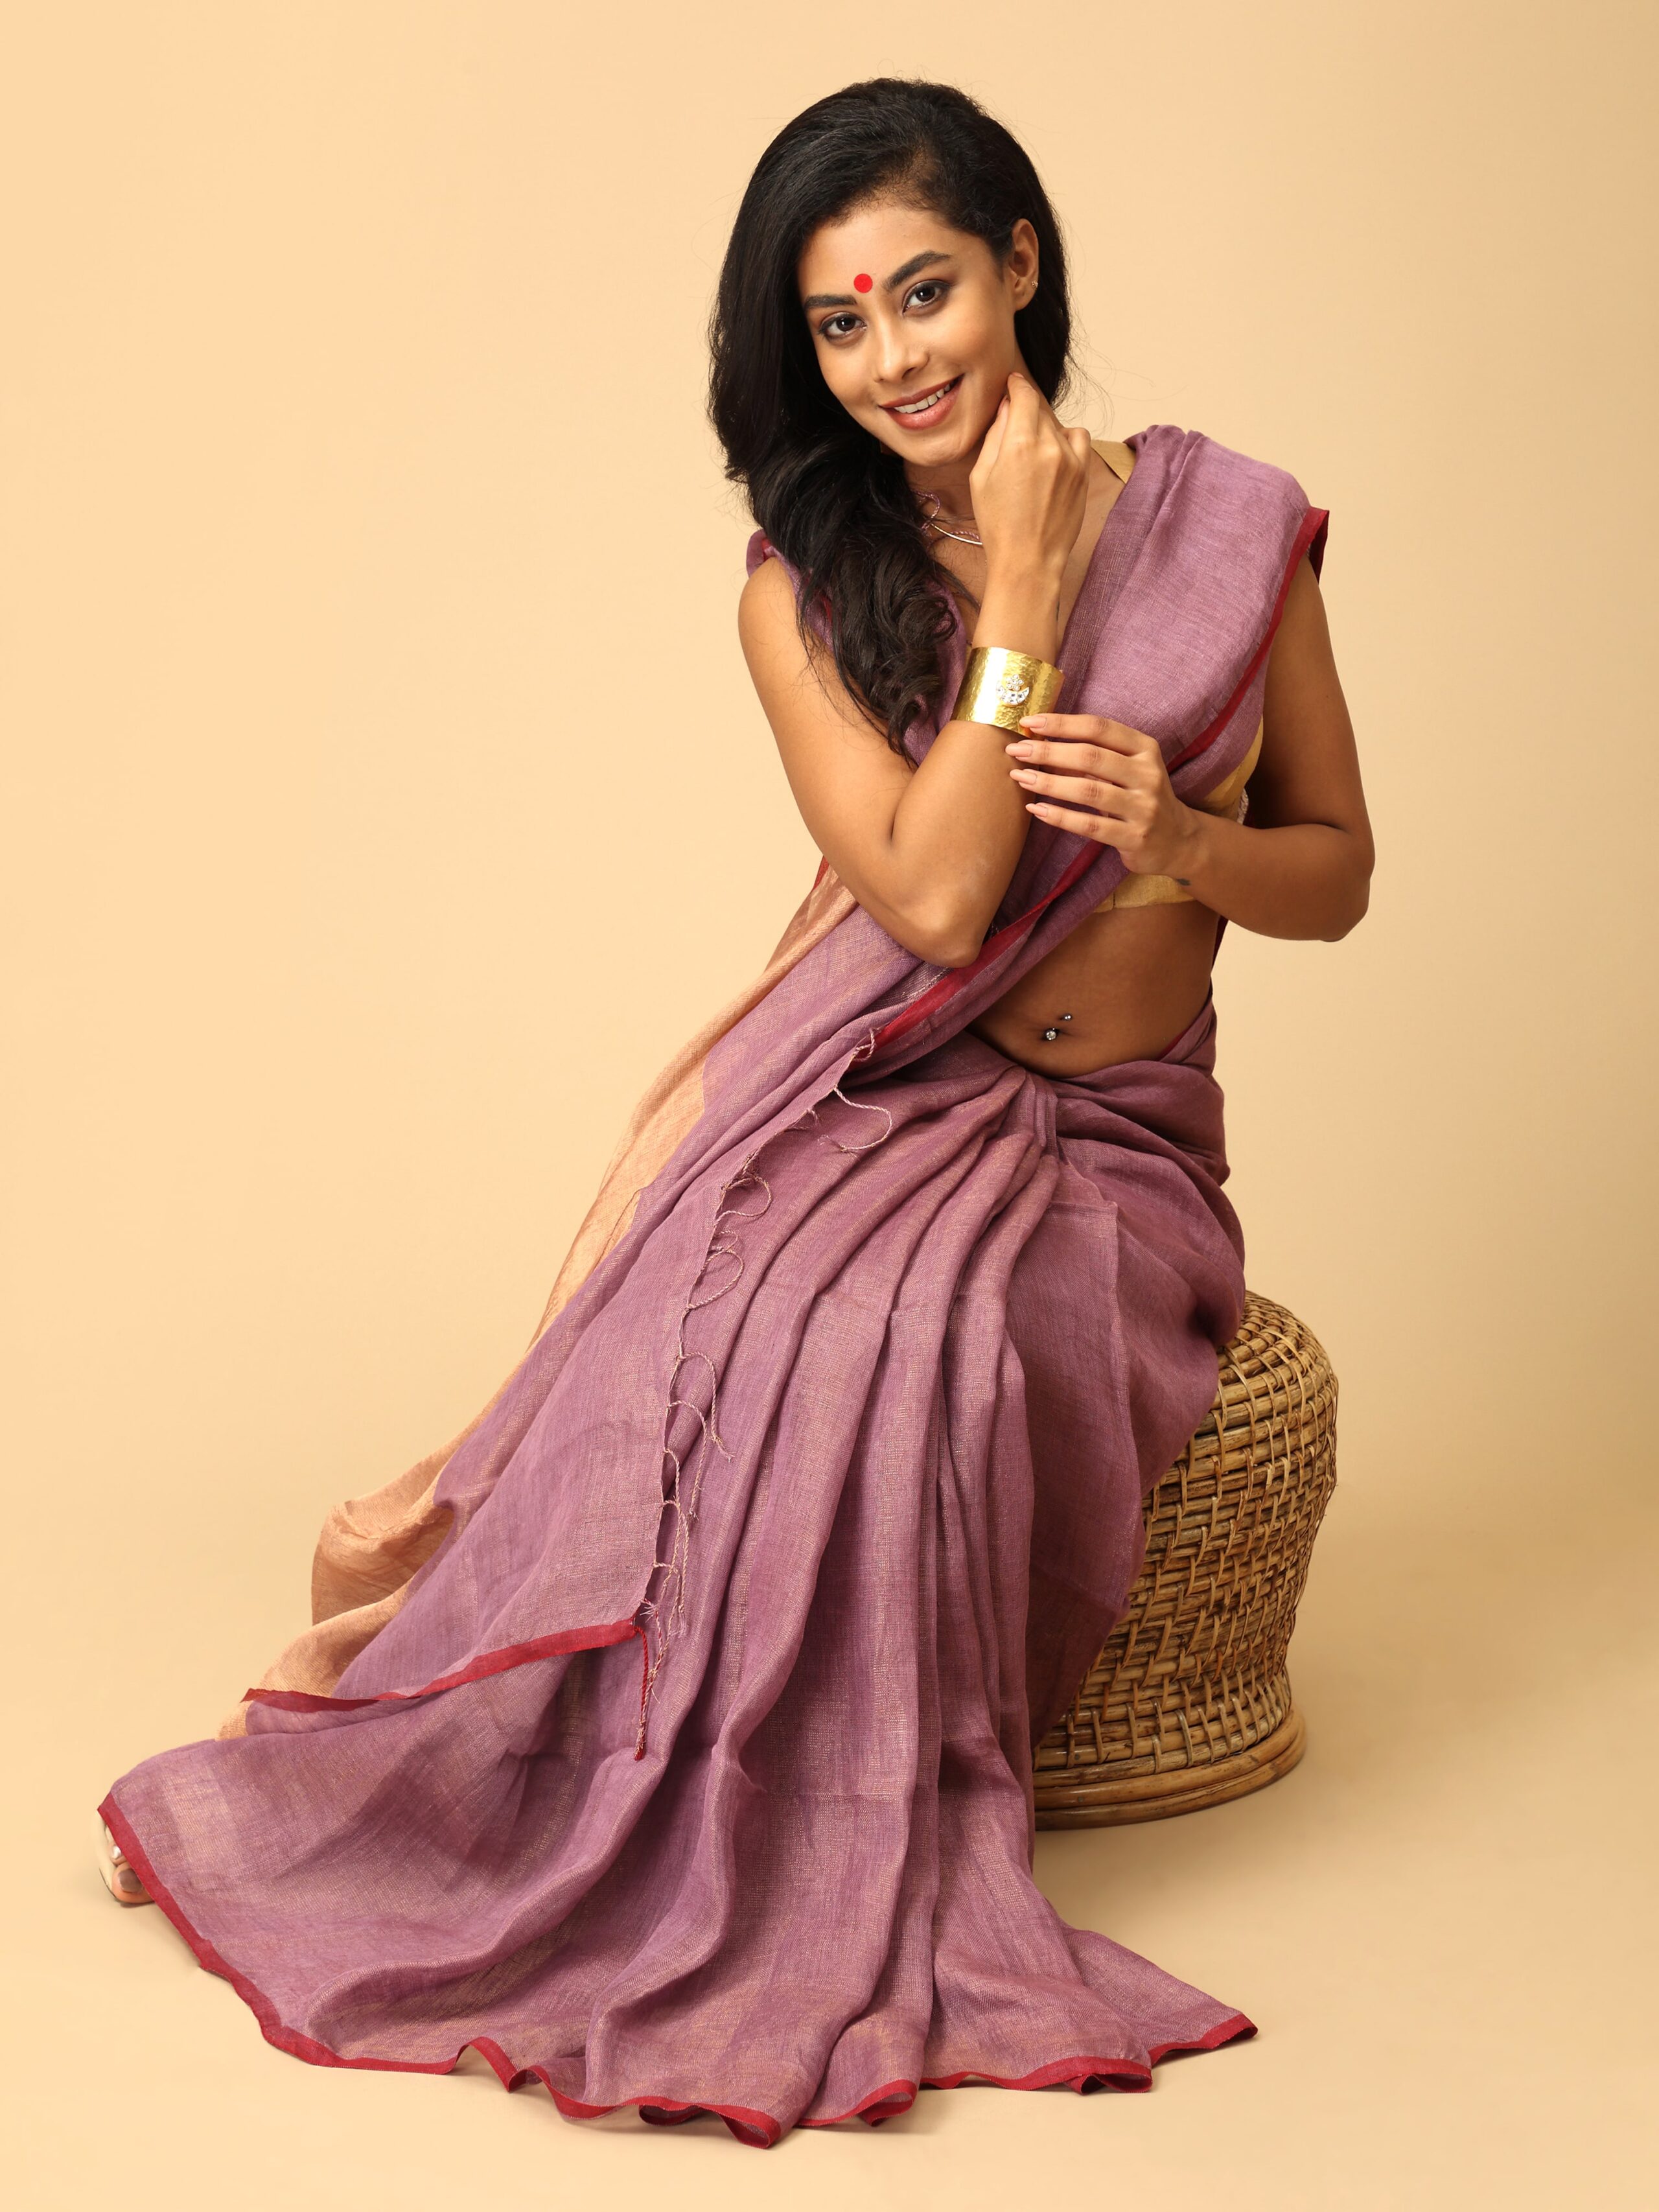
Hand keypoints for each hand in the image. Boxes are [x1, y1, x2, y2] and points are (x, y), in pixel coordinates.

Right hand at [968, 373, 1092, 583]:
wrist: (1029, 561)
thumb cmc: (999, 525)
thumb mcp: (982, 477)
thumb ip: (996, 436)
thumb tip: (1007, 409)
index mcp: (1020, 444)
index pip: (1024, 395)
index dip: (1017, 386)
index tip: (1013, 384)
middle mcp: (1050, 446)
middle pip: (1041, 409)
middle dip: (1027, 411)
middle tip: (1015, 428)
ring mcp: (1071, 460)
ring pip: (1059, 424)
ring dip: (1046, 427)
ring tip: (1033, 449)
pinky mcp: (1083, 473)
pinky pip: (1078, 440)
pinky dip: (1066, 440)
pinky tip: (1053, 457)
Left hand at [1006, 715, 1199, 875]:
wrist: (1178, 841)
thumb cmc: (1141, 797)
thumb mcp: (1126, 770)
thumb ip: (1093, 757)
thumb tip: (1041, 740)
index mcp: (1145, 749)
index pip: (1099, 728)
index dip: (1062, 723)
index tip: (1030, 722)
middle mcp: (1147, 774)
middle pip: (1091, 756)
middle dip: (1048, 752)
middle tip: (1016, 749)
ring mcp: (1143, 807)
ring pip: (1088, 791)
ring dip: (1048, 783)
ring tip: (1020, 777)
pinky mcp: (1134, 837)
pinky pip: (1089, 826)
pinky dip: (1059, 817)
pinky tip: (1036, 809)